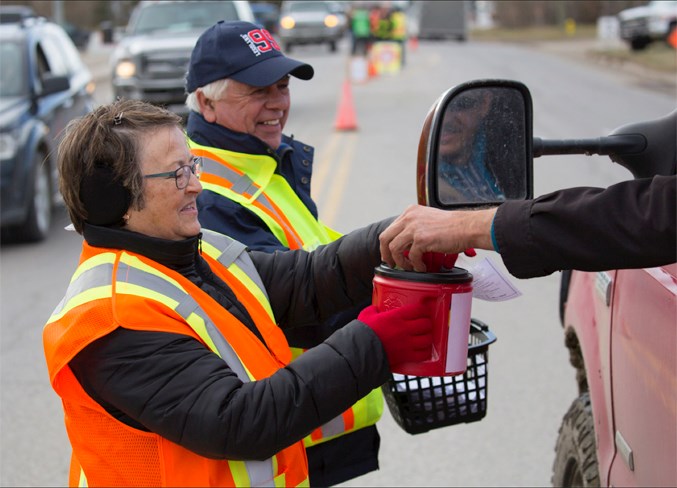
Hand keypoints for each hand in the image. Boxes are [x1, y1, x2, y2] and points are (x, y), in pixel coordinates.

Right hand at [358, 303, 432, 367]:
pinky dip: (425, 352)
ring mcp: (407, 344)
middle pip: (426, 324)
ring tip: (424, 336)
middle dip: (427, 323)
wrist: (360, 353)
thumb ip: (374, 310)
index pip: (418, 309)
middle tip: (424, 323)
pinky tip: (422, 349)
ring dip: (427, 337)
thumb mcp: (366, 315)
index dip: (423, 309)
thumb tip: (376, 308)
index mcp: (395, 317)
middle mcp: (404, 329)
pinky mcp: (406, 357)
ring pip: (427, 339)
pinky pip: (423, 354)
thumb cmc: (362, 334)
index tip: (422, 310)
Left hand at [379, 205, 494, 271]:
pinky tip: (423, 267)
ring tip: (410, 267)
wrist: (468, 227)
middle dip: (386, 254)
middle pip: (385, 238)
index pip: (390, 229)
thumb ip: (415, 228)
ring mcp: (414, 227)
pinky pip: (412, 257)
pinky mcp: (421, 239)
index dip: (388, 244)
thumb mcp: (428, 220)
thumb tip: (406, 245)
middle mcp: (409, 217)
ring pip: (394, 248)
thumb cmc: (453, 226)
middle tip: (391, 264)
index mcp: (410, 212)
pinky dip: (416, 265)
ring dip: (400, 261)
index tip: (390, 254)